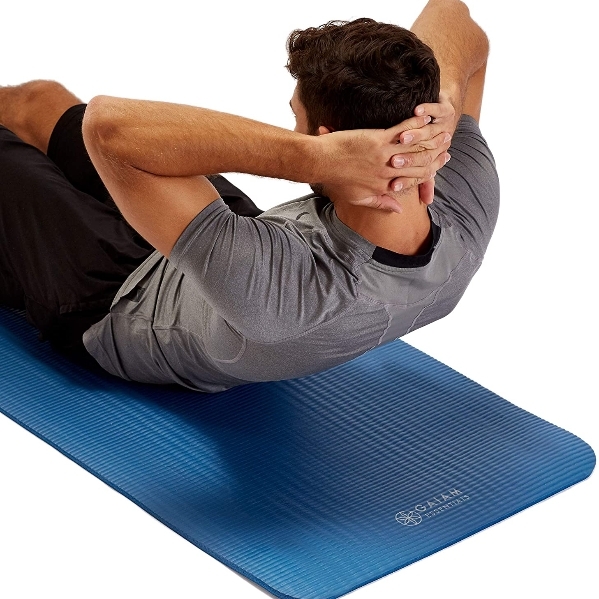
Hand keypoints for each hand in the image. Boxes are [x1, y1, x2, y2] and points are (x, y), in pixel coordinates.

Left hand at [315, 93, 455, 213]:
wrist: (321, 163)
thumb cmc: (337, 181)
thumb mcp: (359, 198)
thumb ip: (381, 203)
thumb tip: (399, 209)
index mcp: (385, 185)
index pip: (414, 179)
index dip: (430, 172)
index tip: (440, 165)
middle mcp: (388, 172)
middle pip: (420, 164)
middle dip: (436, 154)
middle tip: (449, 145)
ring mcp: (384, 156)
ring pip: (415, 148)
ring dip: (430, 137)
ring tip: (443, 130)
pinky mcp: (378, 140)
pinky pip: (402, 132)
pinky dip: (415, 124)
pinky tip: (424, 116)